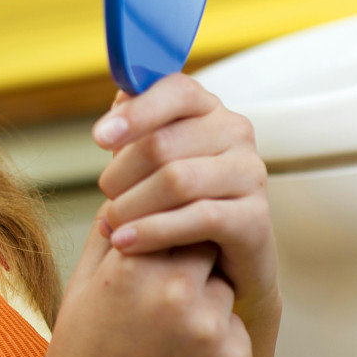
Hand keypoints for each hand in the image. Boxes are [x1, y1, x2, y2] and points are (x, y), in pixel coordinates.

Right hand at [23, 228, 253, 356]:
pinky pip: (234, 329)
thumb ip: (106, 243)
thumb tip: (124, 204)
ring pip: (222, 286)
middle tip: (164, 281)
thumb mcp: (78, 295)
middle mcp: (175, 292)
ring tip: (166, 331)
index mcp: (129, 268)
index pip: (167, 215)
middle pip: (202, 243)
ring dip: (204, 296)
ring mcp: (211, 329)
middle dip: (187, 255)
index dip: (161, 227)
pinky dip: (216, 338)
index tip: (154, 239)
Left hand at [93, 74, 279, 330]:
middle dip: (121, 173)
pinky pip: (199, 218)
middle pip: (163, 142)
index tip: (100, 138)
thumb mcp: (147, 161)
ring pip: (177, 180)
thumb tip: (119, 98)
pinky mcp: (257, 218)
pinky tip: (127, 242)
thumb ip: (134, 127)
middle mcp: (235, 133)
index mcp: (206, 108)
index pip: (175, 90)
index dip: (135, 112)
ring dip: (132, 205)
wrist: (215, 266)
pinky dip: (153, 230)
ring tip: (112, 223)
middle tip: (106, 195)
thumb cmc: (174, 202)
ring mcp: (250, 174)